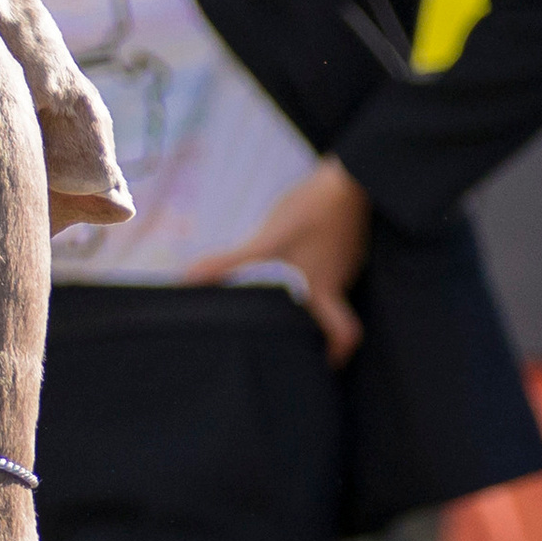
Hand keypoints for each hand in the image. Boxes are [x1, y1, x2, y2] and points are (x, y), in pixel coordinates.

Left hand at [186, 154, 371, 365]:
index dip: (336, 354)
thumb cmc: (313, 212)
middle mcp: (339, 281)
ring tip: (281, 296)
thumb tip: (190, 280)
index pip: (344, 334)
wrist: (351, 176)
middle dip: (318, 328)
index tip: (323, 364)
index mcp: (324, 290)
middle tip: (292, 333)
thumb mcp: (268, 240)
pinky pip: (330, 265)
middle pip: (335, 316)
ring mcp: (346, 260)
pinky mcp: (345, 241)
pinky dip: (312, 270)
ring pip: (330, 289)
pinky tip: (292, 260)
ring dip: (310, 296)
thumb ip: (230, 263)